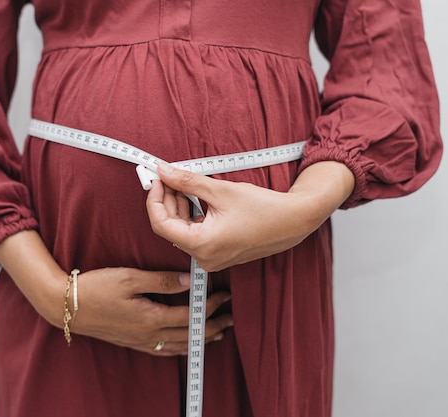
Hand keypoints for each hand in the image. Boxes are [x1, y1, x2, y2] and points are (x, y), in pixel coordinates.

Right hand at [0, 230, 232, 355]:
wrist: (67, 307)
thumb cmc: (96, 288)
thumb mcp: (128, 278)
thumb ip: (161, 280)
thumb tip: (188, 281)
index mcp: (151, 317)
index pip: (190, 316)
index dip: (211, 308)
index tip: (225, 297)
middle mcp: (149, 334)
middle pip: (190, 335)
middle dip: (214, 327)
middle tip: (232, 318)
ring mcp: (141, 341)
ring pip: (179, 346)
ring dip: (201, 340)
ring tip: (219, 334)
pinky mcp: (133, 342)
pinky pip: (164, 350)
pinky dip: (182, 348)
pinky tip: (186, 344)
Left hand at [146, 161, 354, 270]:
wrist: (293, 221)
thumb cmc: (263, 208)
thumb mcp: (220, 191)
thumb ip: (187, 181)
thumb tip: (163, 171)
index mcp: (203, 246)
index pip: (161, 224)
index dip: (154, 199)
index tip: (156, 179)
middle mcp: (204, 258)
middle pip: (170, 228)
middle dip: (166, 200)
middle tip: (166, 175)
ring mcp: (211, 258)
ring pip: (181, 231)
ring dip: (178, 206)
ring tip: (183, 182)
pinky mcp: (218, 254)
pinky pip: (195, 234)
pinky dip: (191, 215)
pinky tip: (195, 197)